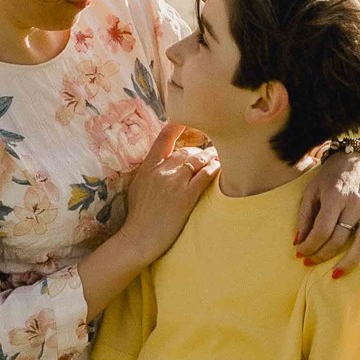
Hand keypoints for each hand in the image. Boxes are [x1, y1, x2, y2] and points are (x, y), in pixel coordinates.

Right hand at [119, 123, 217, 262]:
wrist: (139, 238)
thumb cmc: (138, 216)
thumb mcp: (138, 186)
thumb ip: (150, 170)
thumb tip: (161, 160)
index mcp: (148, 166)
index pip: (164, 137)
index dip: (178, 124)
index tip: (189, 120)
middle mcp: (162, 170)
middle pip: (188, 150)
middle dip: (201, 151)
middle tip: (209, 155)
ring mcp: (174, 182)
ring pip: (199, 160)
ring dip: (211, 158)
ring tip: (219, 160)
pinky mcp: (186, 196)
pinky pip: (206, 175)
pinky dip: (215, 169)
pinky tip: (221, 170)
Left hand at [293, 151, 359, 267]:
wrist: (356, 159)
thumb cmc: (329, 177)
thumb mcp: (312, 191)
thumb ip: (305, 216)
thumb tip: (298, 243)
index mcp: (336, 196)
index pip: (322, 229)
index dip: (309, 246)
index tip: (300, 254)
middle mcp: (356, 203)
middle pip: (340, 238)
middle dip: (322, 255)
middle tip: (310, 263)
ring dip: (349, 262)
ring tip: (335, 275)